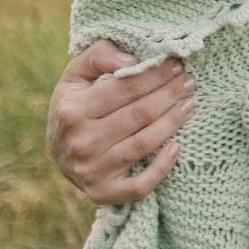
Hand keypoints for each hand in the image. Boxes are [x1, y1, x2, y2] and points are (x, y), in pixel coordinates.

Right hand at [46, 40, 194, 203]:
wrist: (57, 150)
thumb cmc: (75, 104)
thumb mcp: (77, 74)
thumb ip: (100, 55)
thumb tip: (132, 61)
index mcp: (74, 110)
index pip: (126, 88)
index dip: (155, 75)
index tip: (176, 65)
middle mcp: (81, 142)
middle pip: (139, 115)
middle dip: (169, 95)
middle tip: (189, 82)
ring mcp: (92, 171)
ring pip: (143, 144)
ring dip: (173, 122)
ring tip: (190, 104)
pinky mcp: (102, 193)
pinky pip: (138, 186)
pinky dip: (161, 169)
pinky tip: (178, 148)